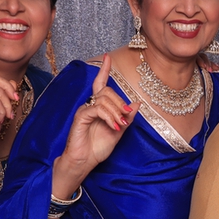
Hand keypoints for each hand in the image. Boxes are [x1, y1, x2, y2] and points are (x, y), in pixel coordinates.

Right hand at [52, 54, 132, 195]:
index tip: (108, 57)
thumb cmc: (98, 147)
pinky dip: (109, 116)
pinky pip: (97, 109)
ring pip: (104, 99)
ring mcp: (84, 110)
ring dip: (116, 112)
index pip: (101, 84)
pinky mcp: (80, 117)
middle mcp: (90, 105)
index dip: (104, 70)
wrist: (84, 162)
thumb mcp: (119, 131)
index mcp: (99, 107)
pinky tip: (114, 126)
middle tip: (125, 118)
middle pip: (107, 91)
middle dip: (121, 103)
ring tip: (120, 126)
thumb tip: (137, 103)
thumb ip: (127, 118)